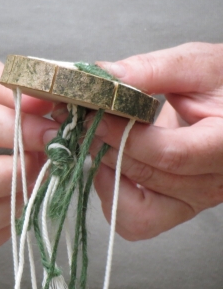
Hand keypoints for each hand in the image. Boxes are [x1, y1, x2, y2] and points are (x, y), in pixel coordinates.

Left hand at [54, 42, 222, 239]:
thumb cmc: (221, 86)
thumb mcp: (196, 66)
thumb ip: (153, 70)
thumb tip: (105, 77)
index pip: (170, 154)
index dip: (123, 136)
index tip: (94, 114)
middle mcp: (214, 183)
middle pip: (147, 177)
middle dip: (104, 146)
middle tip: (79, 120)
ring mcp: (194, 202)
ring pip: (136, 212)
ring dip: (104, 174)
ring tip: (95, 142)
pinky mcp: (174, 209)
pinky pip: (135, 222)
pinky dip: (112, 194)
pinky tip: (107, 163)